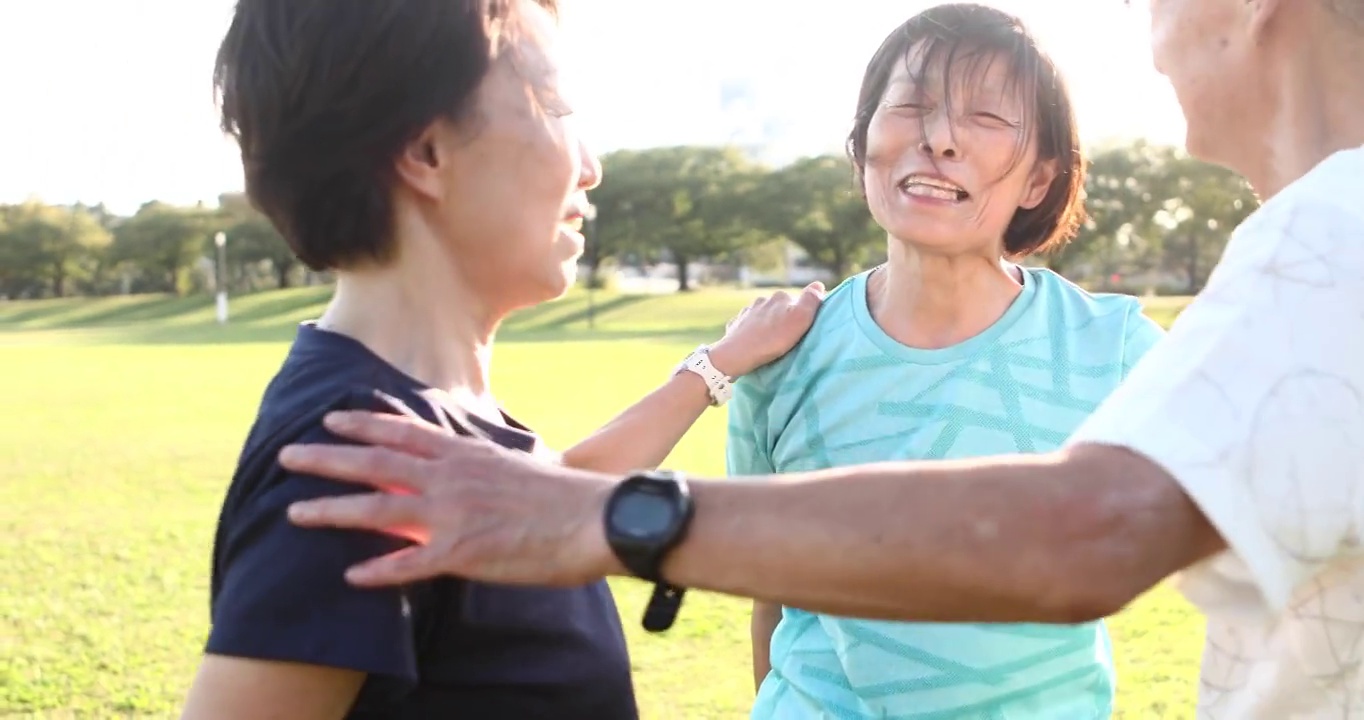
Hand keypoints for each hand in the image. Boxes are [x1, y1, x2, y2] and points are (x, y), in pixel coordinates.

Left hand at [278, 410, 622, 586]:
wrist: (595, 517)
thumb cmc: (564, 496)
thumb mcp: (515, 468)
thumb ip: (481, 470)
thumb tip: (465, 471)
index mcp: (465, 454)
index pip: (404, 433)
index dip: (363, 423)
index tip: (331, 417)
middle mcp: (450, 478)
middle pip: (376, 463)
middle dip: (327, 458)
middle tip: (287, 456)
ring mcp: (452, 515)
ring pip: (378, 509)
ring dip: (332, 510)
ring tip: (295, 513)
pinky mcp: (463, 553)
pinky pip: (410, 564)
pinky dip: (378, 572)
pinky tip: (350, 577)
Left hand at [708, 282, 824, 376]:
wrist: (737, 354)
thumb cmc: (772, 339)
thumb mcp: (799, 320)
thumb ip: (810, 301)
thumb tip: (818, 284)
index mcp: (779, 297)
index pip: (796, 301)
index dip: (801, 314)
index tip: (802, 328)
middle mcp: (762, 300)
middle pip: (779, 308)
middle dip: (783, 318)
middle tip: (787, 337)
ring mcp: (746, 312)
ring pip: (762, 315)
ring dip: (767, 324)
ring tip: (770, 340)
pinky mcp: (735, 324)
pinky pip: (747, 325)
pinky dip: (752, 331)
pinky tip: (753, 341)